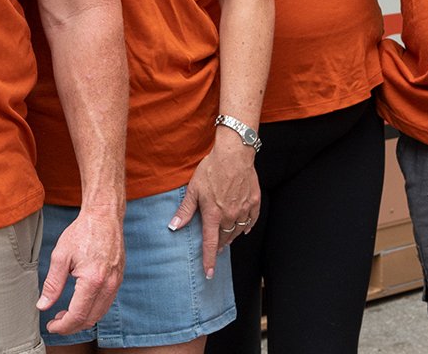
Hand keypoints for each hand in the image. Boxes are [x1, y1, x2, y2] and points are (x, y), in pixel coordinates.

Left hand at [38, 206, 124, 334]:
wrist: (104, 216)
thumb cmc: (82, 232)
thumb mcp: (60, 256)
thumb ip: (52, 284)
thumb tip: (43, 305)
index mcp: (92, 280)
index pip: (77, 315)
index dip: (62, 326)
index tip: (51, 326)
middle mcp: (108, 284)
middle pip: (90, 319)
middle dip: (71, 326)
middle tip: (55, 321)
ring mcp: (116, 282)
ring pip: (99, 314)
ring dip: (82, 319)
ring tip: (65, 314)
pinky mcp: (119, 279)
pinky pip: (106, 303)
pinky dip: (92, 310)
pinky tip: (79, 303)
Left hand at [168, 136, 258, 275]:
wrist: (234, 154)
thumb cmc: (211, 169)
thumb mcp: (193, 189)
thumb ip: (185, 210)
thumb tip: (173, 227)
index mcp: (213, 214)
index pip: (210, 244)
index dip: (209, 260)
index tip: (209, 273)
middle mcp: (229, 215)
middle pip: (225, 239)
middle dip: (219, 246)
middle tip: (215, 250)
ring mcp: (243, 209)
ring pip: (238, 231)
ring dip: (231, 236)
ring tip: (226, 238)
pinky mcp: (254, 201)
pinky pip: (251, 220)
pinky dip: (246, 226)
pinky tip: (244, 227)